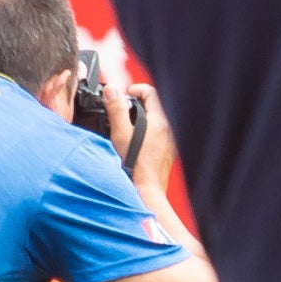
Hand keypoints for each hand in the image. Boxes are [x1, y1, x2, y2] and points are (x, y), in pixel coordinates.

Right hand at [113, 79, 175, 196]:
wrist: (146, 191)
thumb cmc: (135, 166)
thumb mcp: (120, 133)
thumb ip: (117, 110)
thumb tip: (112, 90)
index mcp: (159, 121)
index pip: (150, 93)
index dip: (133, 90)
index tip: (120, 97)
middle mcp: (168, 129)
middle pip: (151, 106)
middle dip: (133, 105)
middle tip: (117, 111)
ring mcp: (168, 141)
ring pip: (153, 121)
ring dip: (137, 119)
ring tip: (121, 127)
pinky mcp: (166, 151)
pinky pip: (155, 134)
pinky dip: (143, 132)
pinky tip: (131, 142)